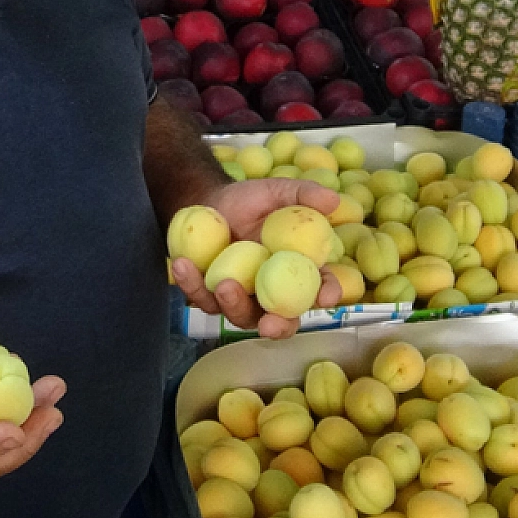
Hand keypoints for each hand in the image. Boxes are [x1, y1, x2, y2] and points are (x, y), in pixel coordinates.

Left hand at [171, 179, 342, 339]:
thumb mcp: (279, 191)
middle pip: (282, 320)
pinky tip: (183, 265)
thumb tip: (334, 200)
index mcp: (297, 269)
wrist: (207, 199)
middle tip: (269, 323)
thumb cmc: (250, 200)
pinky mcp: (208, 293)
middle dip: (278, 327)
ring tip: (224, 284)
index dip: (327, 294)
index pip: (319, 287)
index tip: (326, 296)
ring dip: (233, 305)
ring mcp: (240, 296)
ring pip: (240, 315)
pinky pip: (201, 297)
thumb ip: (305, 194)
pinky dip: (192, 284)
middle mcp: (272, 290)